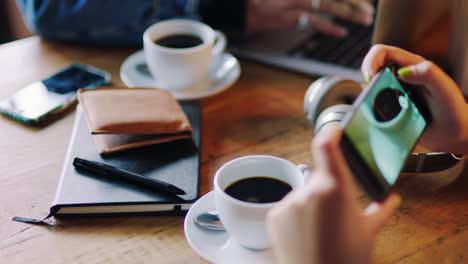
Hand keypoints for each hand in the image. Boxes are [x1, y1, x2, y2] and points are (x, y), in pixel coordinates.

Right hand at [246, 0, 373, 36]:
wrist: (245, 7)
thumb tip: (322, 2)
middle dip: (355, 1)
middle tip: (369, 9)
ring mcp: (298, 2)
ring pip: (330, 5)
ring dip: (350, 12)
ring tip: (364, 19)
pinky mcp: (291, 17)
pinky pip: (315, 22)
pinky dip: (330, 27)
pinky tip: (342, 32)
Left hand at [267, 124, 399, 263]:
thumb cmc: (345, 259)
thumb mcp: (368, 232)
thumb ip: (381, 210)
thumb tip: (390, 200)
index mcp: (335, 189)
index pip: (326, 147)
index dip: (329, 133)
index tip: (333, 129)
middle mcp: (309, 191)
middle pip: (319, 178)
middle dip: (327, 190)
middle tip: (336, 213)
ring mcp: (290, 202)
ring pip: (304, 194)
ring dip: (311, 204)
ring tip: (321, 229)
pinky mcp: (275, 215)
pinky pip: (289, 207)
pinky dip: (296, 215)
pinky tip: (306, 233)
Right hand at [361, 44, 467, 153]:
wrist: (454, 135)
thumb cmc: (454, 110)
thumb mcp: (444, 89)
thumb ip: (428, 74)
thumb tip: (403, 71)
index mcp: (411, 66)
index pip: (382, 52)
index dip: (371, 60)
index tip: (370, 76)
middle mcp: (400, 78)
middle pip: (372, 70)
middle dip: (368, 81)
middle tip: (372, 95)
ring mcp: (393, 95)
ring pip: (370, 90)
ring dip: (369, 98)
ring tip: (380, 108)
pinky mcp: (389, 111)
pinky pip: (373, 108)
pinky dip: (371, 112)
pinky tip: (381, 119)